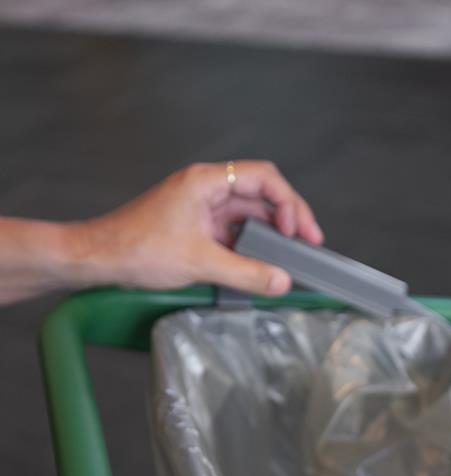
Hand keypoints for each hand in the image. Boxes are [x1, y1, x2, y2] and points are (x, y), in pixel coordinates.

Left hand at [78, 160, 322, 294]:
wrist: (100, 258)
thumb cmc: (136, 248)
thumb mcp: (199, 263)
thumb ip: (246, 272)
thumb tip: (281, 280)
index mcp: (206, 181)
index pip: (263, 178)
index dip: (290, 203)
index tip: (300, 232)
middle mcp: (206, 188)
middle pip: (261, 194)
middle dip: (288, 217)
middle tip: (308, 244)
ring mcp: (201, 207)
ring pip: (249, 214)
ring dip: (271, 233)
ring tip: (287, 256)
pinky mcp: (197, 226)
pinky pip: (234, 231)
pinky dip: (252, 245)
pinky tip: (260, 263)